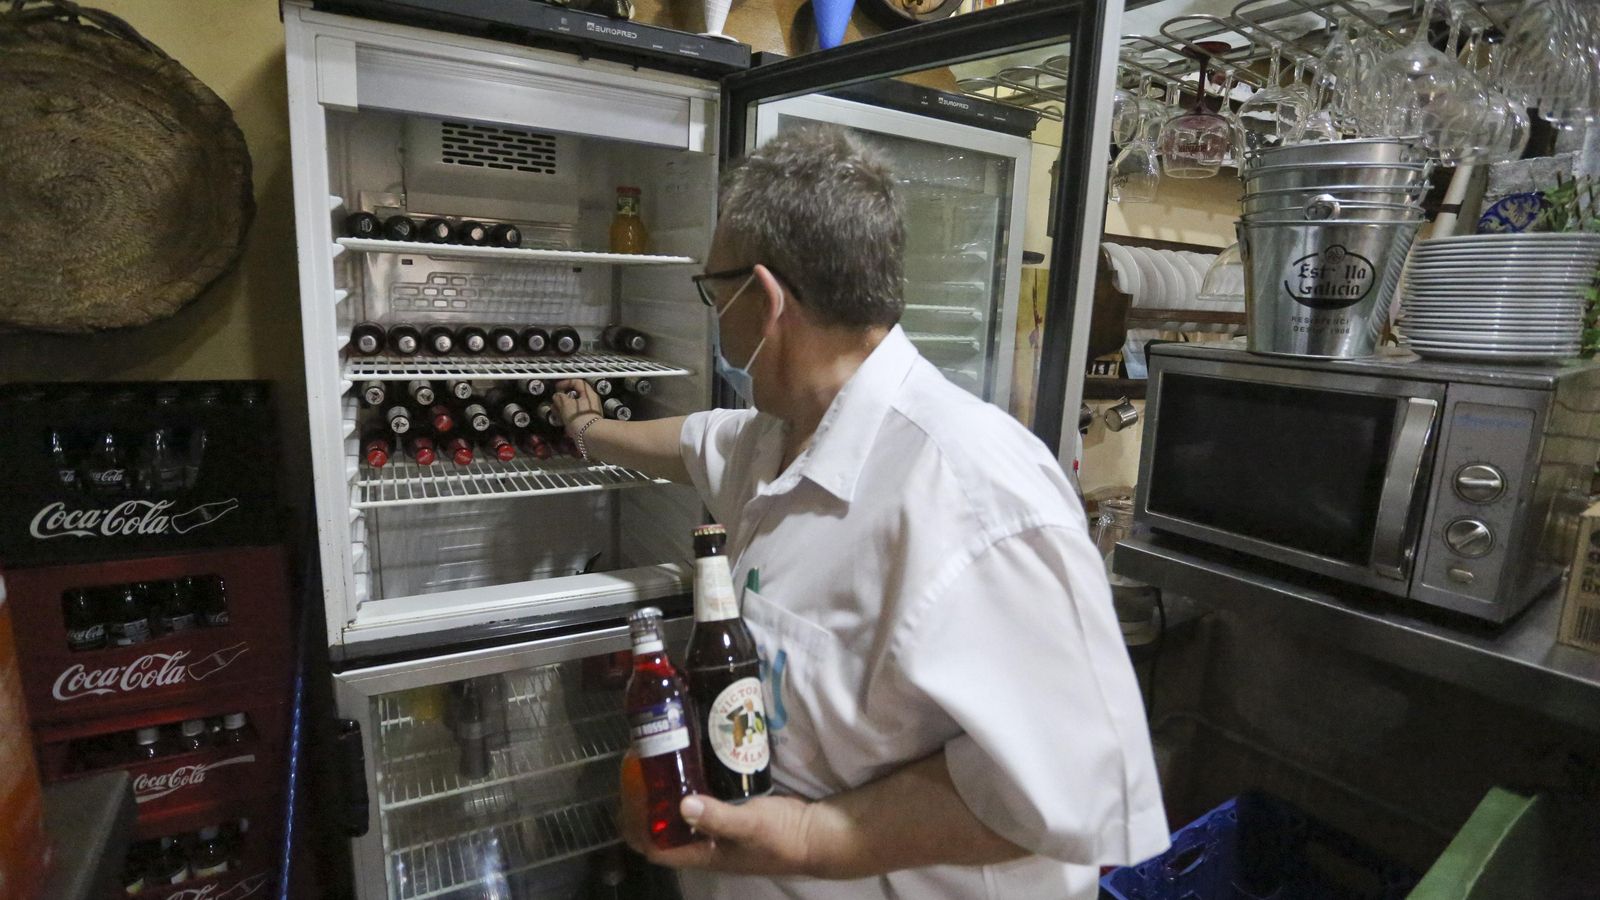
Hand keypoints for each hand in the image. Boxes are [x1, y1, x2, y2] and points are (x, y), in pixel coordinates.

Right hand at [552, 379, 601, 435]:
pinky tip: (563, 423)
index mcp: (588, 394)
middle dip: (562, 400)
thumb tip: (557, 396)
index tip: (557, 388)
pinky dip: (568, 419)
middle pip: (573, 396)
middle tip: (555, 404)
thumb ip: (559, 397)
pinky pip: (575, 417)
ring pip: (573, 408)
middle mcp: (591, 403)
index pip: (576, 382)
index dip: (565, 383)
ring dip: (563, 410)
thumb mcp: (565, 404)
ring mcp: (588, 413)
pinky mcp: (586, 423)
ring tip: (557, 415)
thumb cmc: (580, 419)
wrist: (590, 437)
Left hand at [618, 752, 830, 876]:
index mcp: (701, 854)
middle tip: (639, 764)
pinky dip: (684, 781)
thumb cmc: (784, 837)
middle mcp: (702, 843)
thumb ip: (719, 817)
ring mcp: (713, 827)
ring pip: (674, 811)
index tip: (631, 789)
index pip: (653, 846)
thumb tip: (683, 804)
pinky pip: (695, 797)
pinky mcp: (726, 810)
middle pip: (658, 827)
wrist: (817, 833)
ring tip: (654, 756)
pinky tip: (684, 758)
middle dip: (643, 800)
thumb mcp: (752, 826)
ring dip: (660, 789)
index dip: (636, 822)